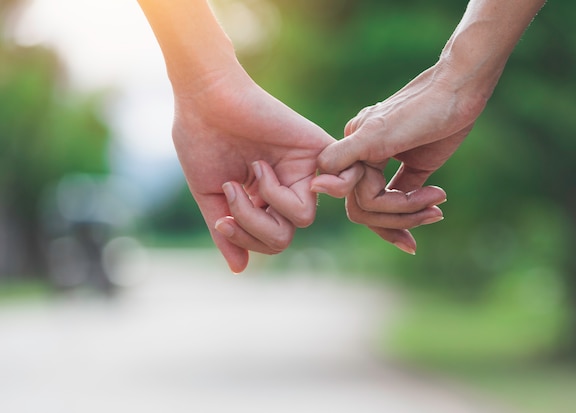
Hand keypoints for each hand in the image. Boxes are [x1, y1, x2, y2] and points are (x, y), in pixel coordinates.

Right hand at [173, 65, 333, 272]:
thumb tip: (240, 270)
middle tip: (233, 191)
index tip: (221, 219)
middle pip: (284, 236)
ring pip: (303, 217)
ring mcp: (302, 170)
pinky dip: (322, 187)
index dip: (245, 238)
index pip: (268, 241)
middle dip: (253, 224)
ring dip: (270, 202)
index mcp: (261, 200)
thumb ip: (228, 231)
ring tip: (254, 170)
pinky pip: (337, 184)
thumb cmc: (201, 141)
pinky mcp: (317, 149)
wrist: (205, 99)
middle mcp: (284, 188)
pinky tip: (284, 175)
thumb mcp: (211, 196)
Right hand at [311, 65, 485, 251]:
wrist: (460, 87)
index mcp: (352, 150)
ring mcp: (388, 163)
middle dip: (401, 215)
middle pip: (370, 208)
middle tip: (434, 210)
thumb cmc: (421, 108)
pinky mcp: (412, 165)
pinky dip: (418, 207)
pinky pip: (403, 196)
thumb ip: (343, 156)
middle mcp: (365, 158)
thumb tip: (316, 185)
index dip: (384, 207)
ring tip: (439, 209)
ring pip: (386, 207)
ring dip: (412, 214)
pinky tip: (437, 206)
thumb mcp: (377, 133)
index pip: (358, 199)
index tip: (414, 195)